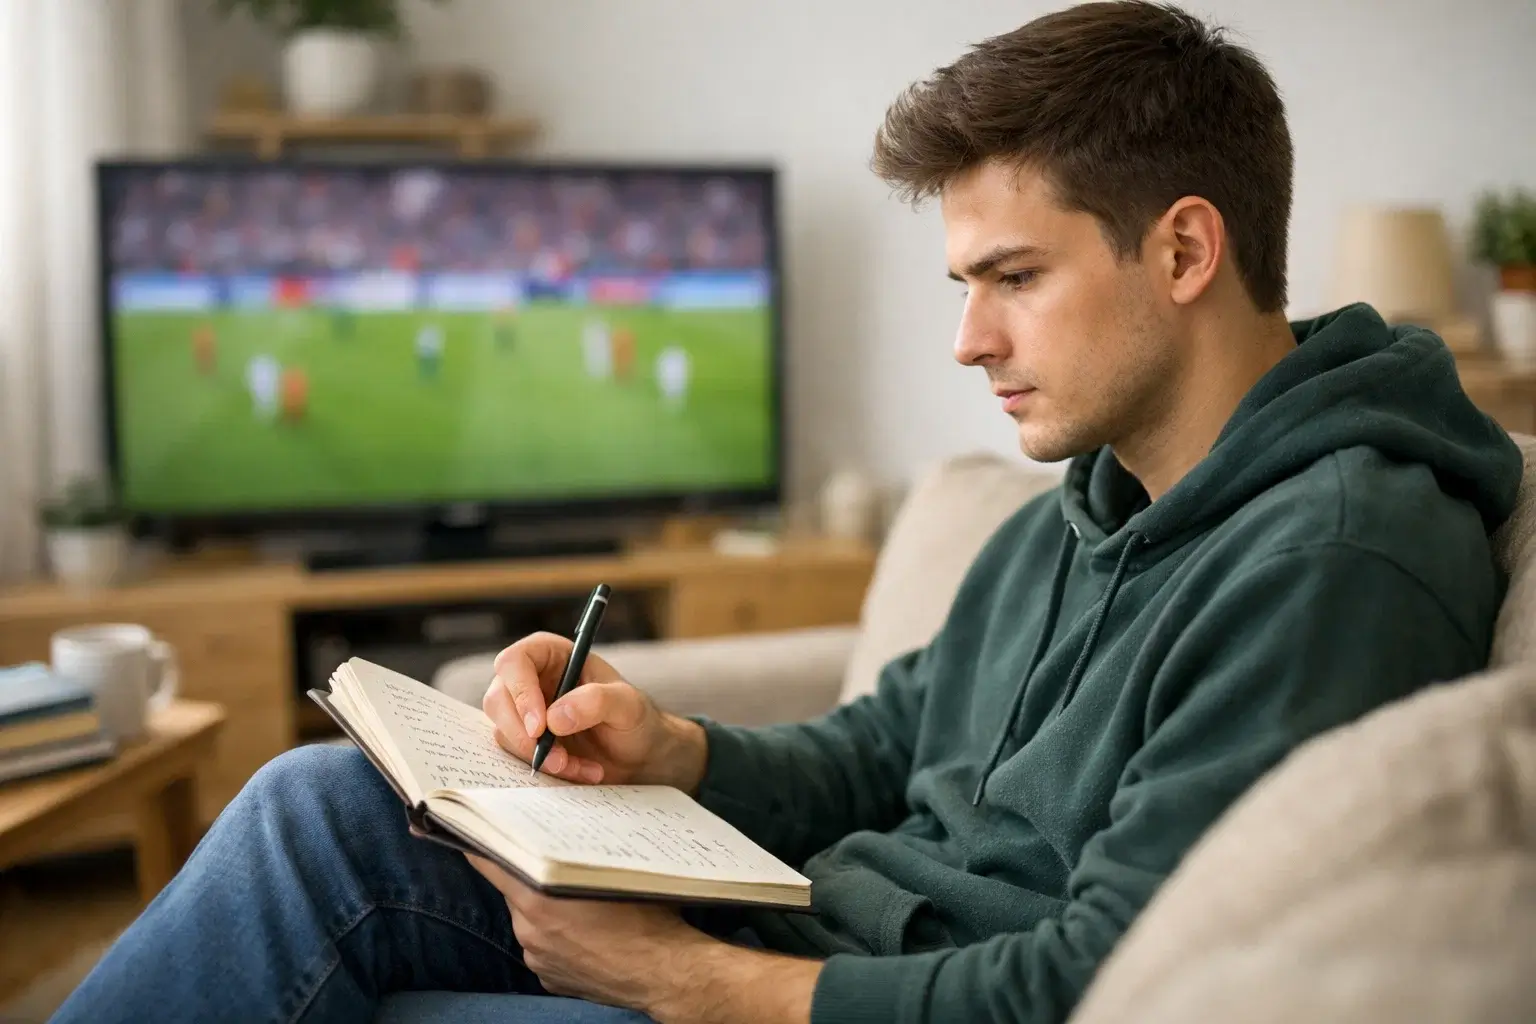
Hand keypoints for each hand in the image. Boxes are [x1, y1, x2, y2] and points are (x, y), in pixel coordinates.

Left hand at [468, 855, 820, 1023]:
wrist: (667, 971)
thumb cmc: (648, 908)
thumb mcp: (612, 862)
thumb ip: (572, 844)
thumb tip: (551, 820)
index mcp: (537, 893)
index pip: (486, 857)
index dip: (469, 835)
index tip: (448, 818)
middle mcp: (528, 926)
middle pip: (512, 884)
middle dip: (526, 867)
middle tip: (546, 852)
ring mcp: (537, 955)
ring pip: (529, 915)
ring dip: (545, 902)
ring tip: (583, 898)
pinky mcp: (549, 977)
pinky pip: (544, 944)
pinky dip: (558, 933)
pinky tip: (589, 928)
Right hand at [484, 632, 705, 788]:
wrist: (640, 753)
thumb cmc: (635, 718)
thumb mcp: (627, 704)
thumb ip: (596, 702)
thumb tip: (554, 718)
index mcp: (552, 655)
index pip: (515, 661)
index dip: (520, 692)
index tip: (539, 727)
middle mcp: (531, 680)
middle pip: (498, 699)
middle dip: (524, 735)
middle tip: (557, 759)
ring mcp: (524, 712)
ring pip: (504, 732)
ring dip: (539, 756)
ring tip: (580, 767)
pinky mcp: (526, 742)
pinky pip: (518, 757)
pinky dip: (547, 770)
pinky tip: (580, 772)